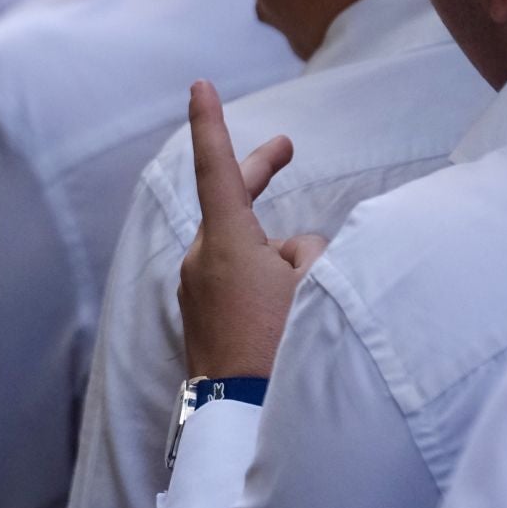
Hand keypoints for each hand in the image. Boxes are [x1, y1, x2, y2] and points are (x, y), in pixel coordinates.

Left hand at [178, 80, 328, 378]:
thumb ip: (305, 251)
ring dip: (272, 250)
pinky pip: (234, 280)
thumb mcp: (311, 287)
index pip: (215, 168)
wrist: (242, 421)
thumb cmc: (280, 348)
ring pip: (242, 248)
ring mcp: (196, 290)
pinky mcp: (200, 318)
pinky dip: (261, 279)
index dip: (210, 123)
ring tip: (307, 295)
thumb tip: (291, 250)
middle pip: (231, 202)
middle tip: (286, 148)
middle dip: (260, 173)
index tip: (200, 86)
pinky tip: (288, 314)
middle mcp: (201, 259)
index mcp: (225, 242)